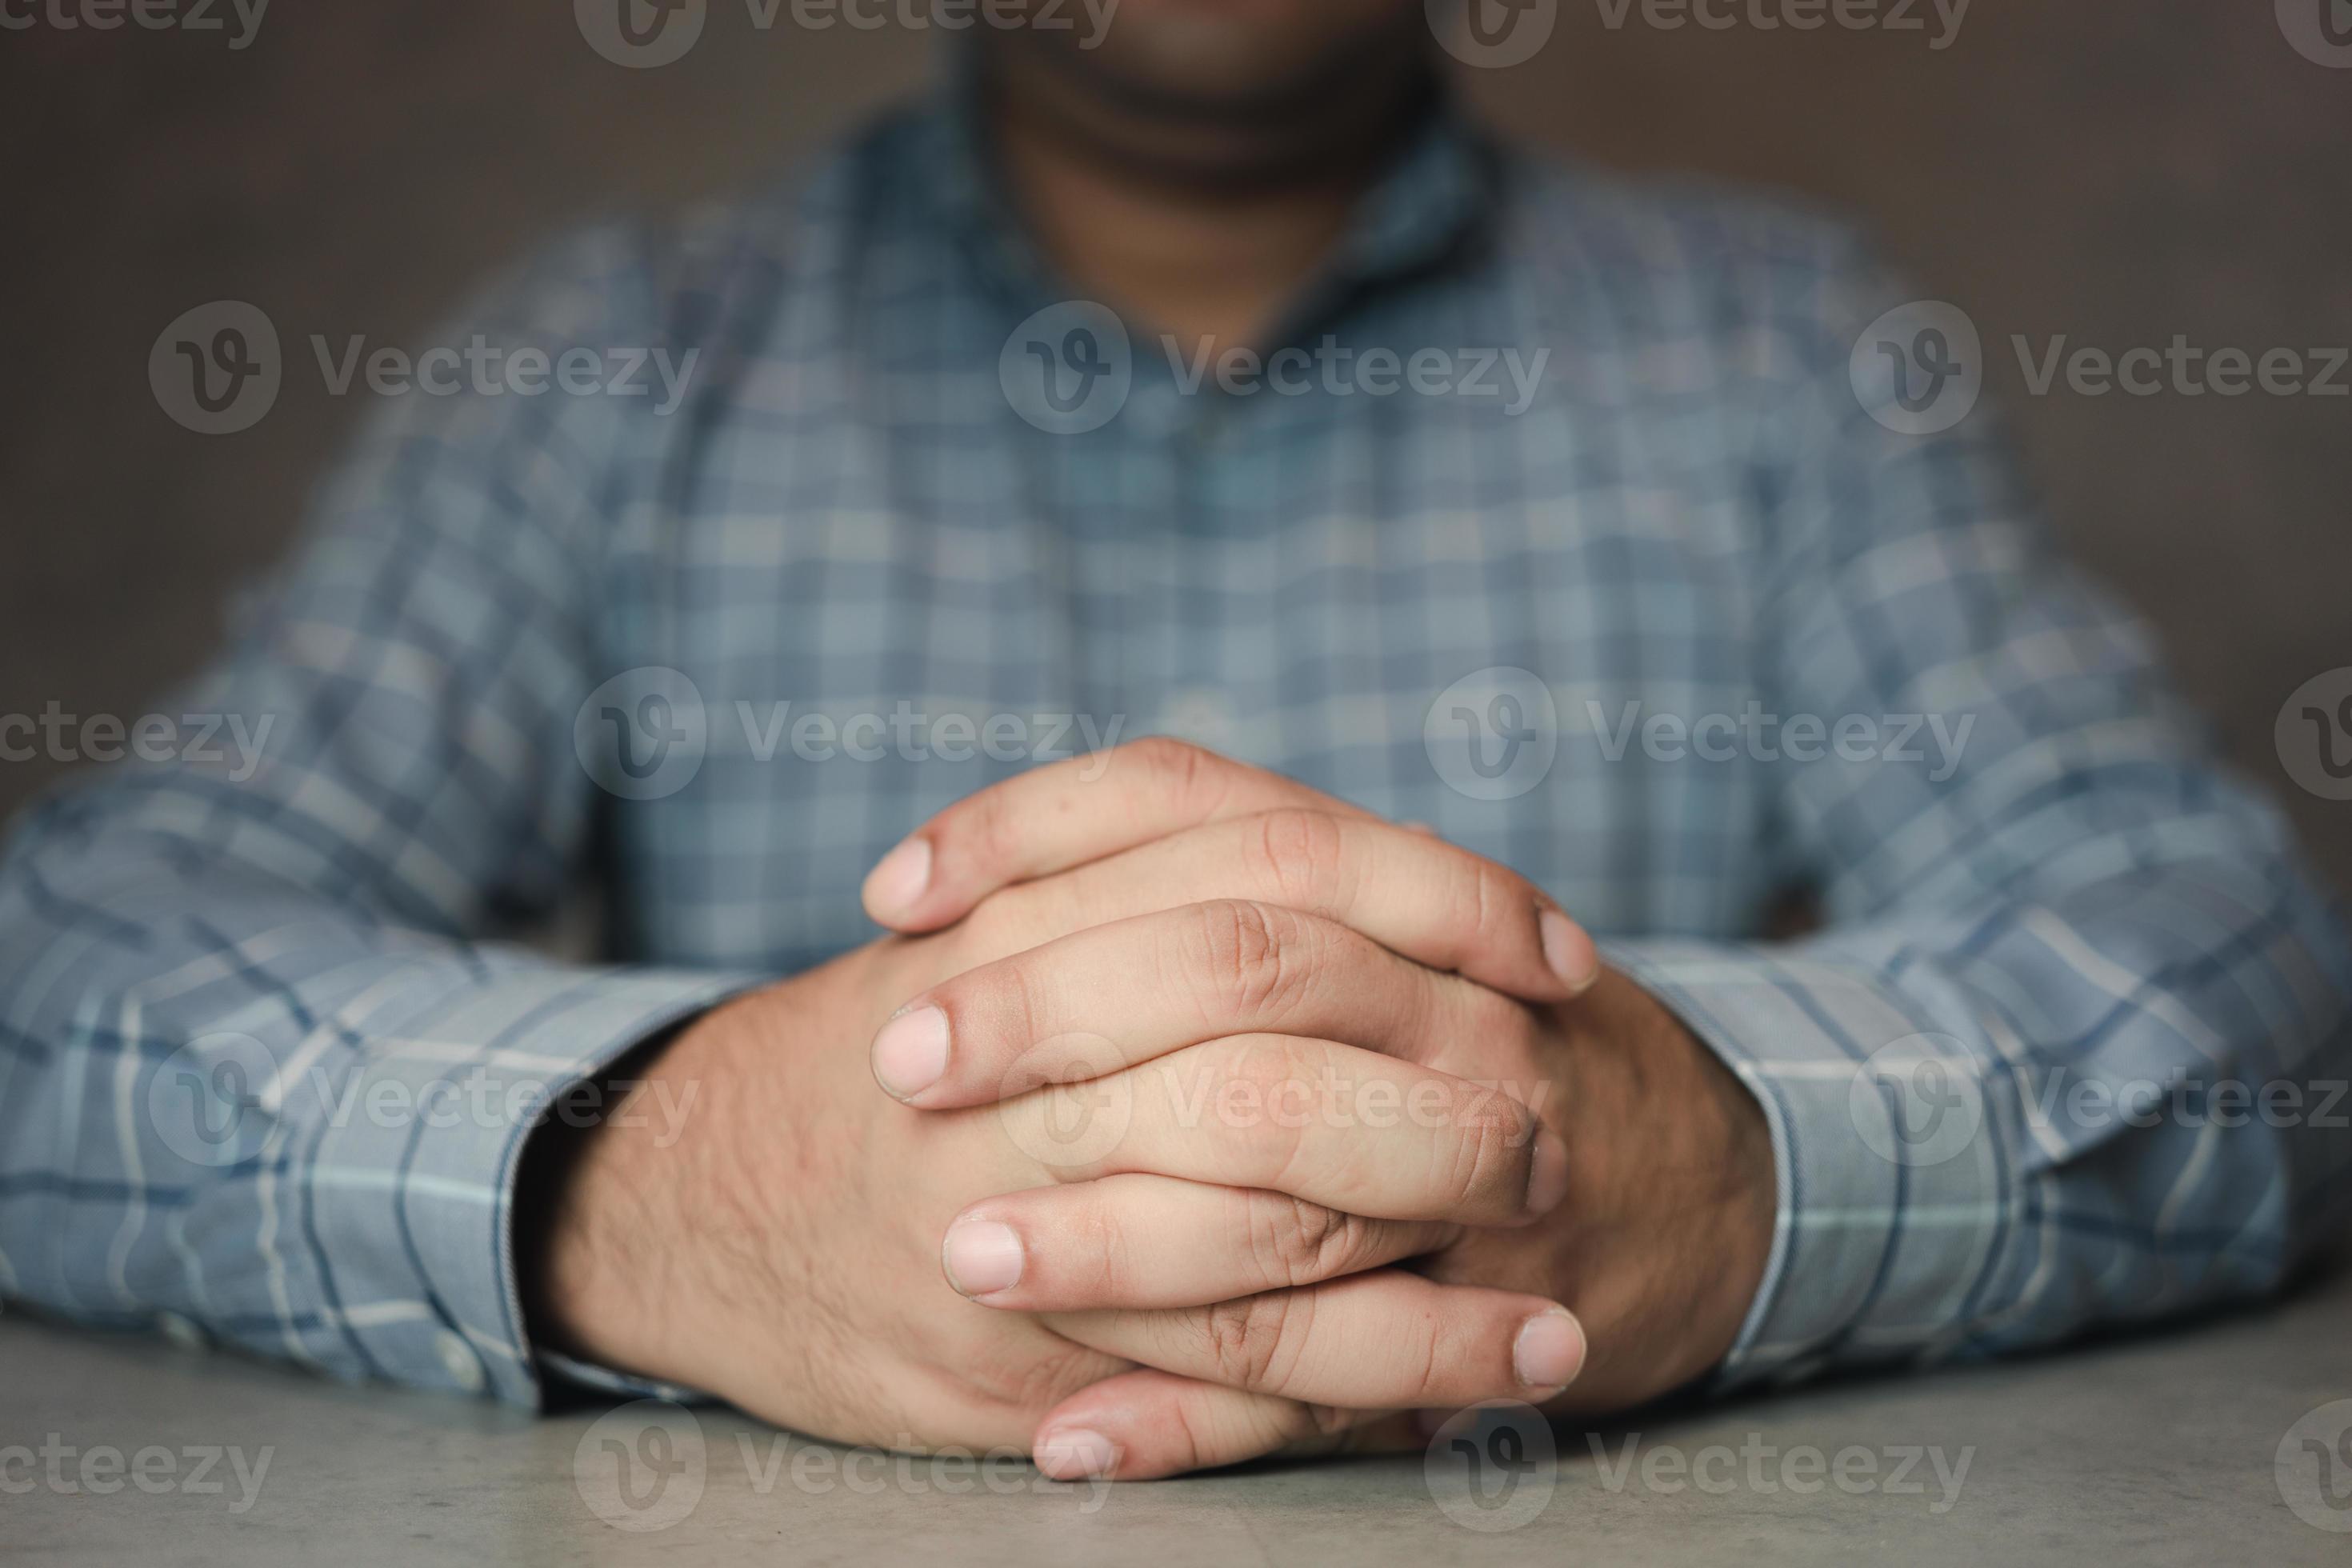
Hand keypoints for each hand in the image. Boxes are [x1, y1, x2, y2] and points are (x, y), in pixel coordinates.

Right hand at [520, 740, 1601, 1467]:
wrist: (693, 1188)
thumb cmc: (883, 1053)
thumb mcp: (992, 926)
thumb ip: (1135, 876)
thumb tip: (1352, 870)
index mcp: (1039, 919)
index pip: (1281, 868)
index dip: (1447, 902)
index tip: (1558, 954)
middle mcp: (1030, 1060)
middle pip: (1285, 1032)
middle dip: (1447, 1100)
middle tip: (1555, 1127)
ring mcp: (1019, 1214)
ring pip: (1274, 1234)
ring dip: (1444, 1278)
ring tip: (1566, 1303)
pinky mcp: (1010, 1360)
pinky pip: (1229, 1377)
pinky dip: (1381, 1383)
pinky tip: (1486, 1385)